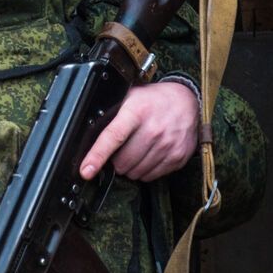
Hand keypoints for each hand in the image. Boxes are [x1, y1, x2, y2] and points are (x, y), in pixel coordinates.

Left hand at [79, 80, 199, 182]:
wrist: (187, 101)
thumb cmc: (153, 100)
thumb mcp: (131, 96)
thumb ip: (112, 112)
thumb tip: (88, 132)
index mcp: (137, 111)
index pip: (113, 137)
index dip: (97, 156)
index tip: (86, 171)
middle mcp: (154, 129)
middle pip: (123, 161)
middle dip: (116, 161)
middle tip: (121, 149)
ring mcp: (168, 145)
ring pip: (136, 172)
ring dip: (130, 167)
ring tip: (136, 150)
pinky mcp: (177, 157)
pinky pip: (151, 176)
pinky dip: (145, 170)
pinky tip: (148, 155)